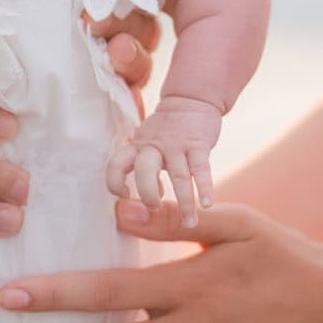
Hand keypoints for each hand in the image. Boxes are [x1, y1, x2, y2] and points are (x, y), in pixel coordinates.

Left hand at [106, 98, 220, 226]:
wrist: (190, 99)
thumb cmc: (166, 130)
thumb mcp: (147, 143)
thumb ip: (144, 168)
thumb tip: (151, 197)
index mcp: (137, 146)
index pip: (116, 164)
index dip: (115, 182)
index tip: (125, 196)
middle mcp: (154, 146)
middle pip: (145, 170)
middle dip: (148, 194)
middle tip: (156, 208)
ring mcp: (177, 145)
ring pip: (179, 176)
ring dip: (185, 203)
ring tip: (190, 223)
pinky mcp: (199, 144)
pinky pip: (202, 169)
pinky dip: (205, 188)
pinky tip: (207, 205)